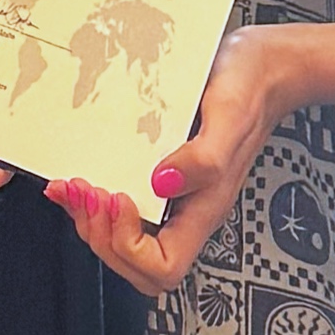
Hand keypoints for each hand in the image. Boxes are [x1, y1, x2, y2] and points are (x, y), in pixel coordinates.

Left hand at [46, 26, 300, 295]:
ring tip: (74, 188)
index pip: (165, 267)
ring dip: (90, 223)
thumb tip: (163, 184)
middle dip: (101, 236)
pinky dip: (90, 204)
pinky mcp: (155, 179)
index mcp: (205, 207)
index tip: (120, 199)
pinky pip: (119, 213)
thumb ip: (204, 156)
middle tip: (86, 192)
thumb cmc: (249, 89)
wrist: (260, 67)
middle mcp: (185, 210)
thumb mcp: (230, 114)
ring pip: (122, 245)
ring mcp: (170, 198)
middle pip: (137, 266)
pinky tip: (77, 181)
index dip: (130, 246)